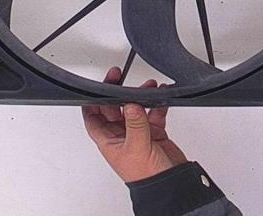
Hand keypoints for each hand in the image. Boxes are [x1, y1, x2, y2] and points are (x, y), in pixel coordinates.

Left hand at [81, 66, 187, 182]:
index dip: (92, 101)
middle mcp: (121, 136)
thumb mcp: (137, 147)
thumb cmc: (147, 177)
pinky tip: (161, 96)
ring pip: (134, 108)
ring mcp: (138, 133)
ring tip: (148, 86)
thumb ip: (135, 123)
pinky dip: (157, 104)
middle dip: (117, 92)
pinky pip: (153, 113)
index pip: (93, 118)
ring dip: (140, 96)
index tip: (97, 86)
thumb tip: (131, 104)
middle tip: (120, 77)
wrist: (171, 185)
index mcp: (109, 141)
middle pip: (113, 108)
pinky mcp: (154, 133)